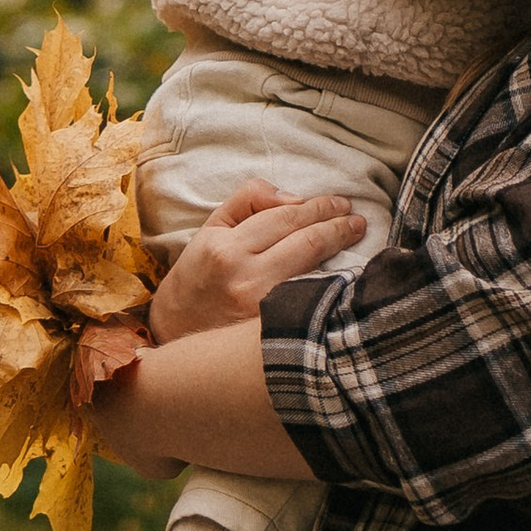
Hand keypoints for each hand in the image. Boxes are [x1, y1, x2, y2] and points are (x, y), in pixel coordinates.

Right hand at [147, 182, 368, 343]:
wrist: (174, 331)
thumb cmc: (198, 274)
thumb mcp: (212, 227)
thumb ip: (250, 200)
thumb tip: (295, 197)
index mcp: (226, 248)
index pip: (285, 217)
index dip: (319, 207)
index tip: (340, 203)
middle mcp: (245, 279)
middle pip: (306, 242)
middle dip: (337, 225)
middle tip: (355, 219)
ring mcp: (261, 310)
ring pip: (314, 271)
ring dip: (339, 250)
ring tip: (353, 234)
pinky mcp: (272, 333)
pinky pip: (309, 299)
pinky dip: (330, 283)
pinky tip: (345, 274)